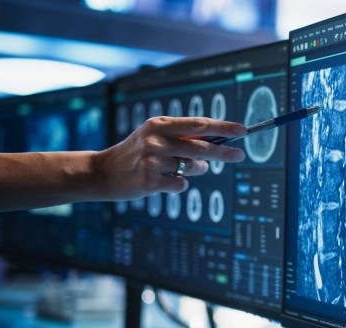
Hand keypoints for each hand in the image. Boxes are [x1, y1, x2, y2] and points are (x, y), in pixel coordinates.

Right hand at [93, 116, 246, 199]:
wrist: (104, 172)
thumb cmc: (135, 153)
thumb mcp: (154, 136)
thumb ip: (182, 138)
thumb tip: (215, 145)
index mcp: (160, 125)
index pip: (199, 124)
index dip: (223, 127)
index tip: (242, 130)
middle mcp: (156, 140)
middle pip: (202, 147)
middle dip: (224, 152)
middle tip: (239, 155)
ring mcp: (152, 161)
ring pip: (192, 167)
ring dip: (195, 169)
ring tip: (180, 167)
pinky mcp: (150, 181)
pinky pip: (181, 184)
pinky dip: (179, 183)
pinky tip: (163, 180)